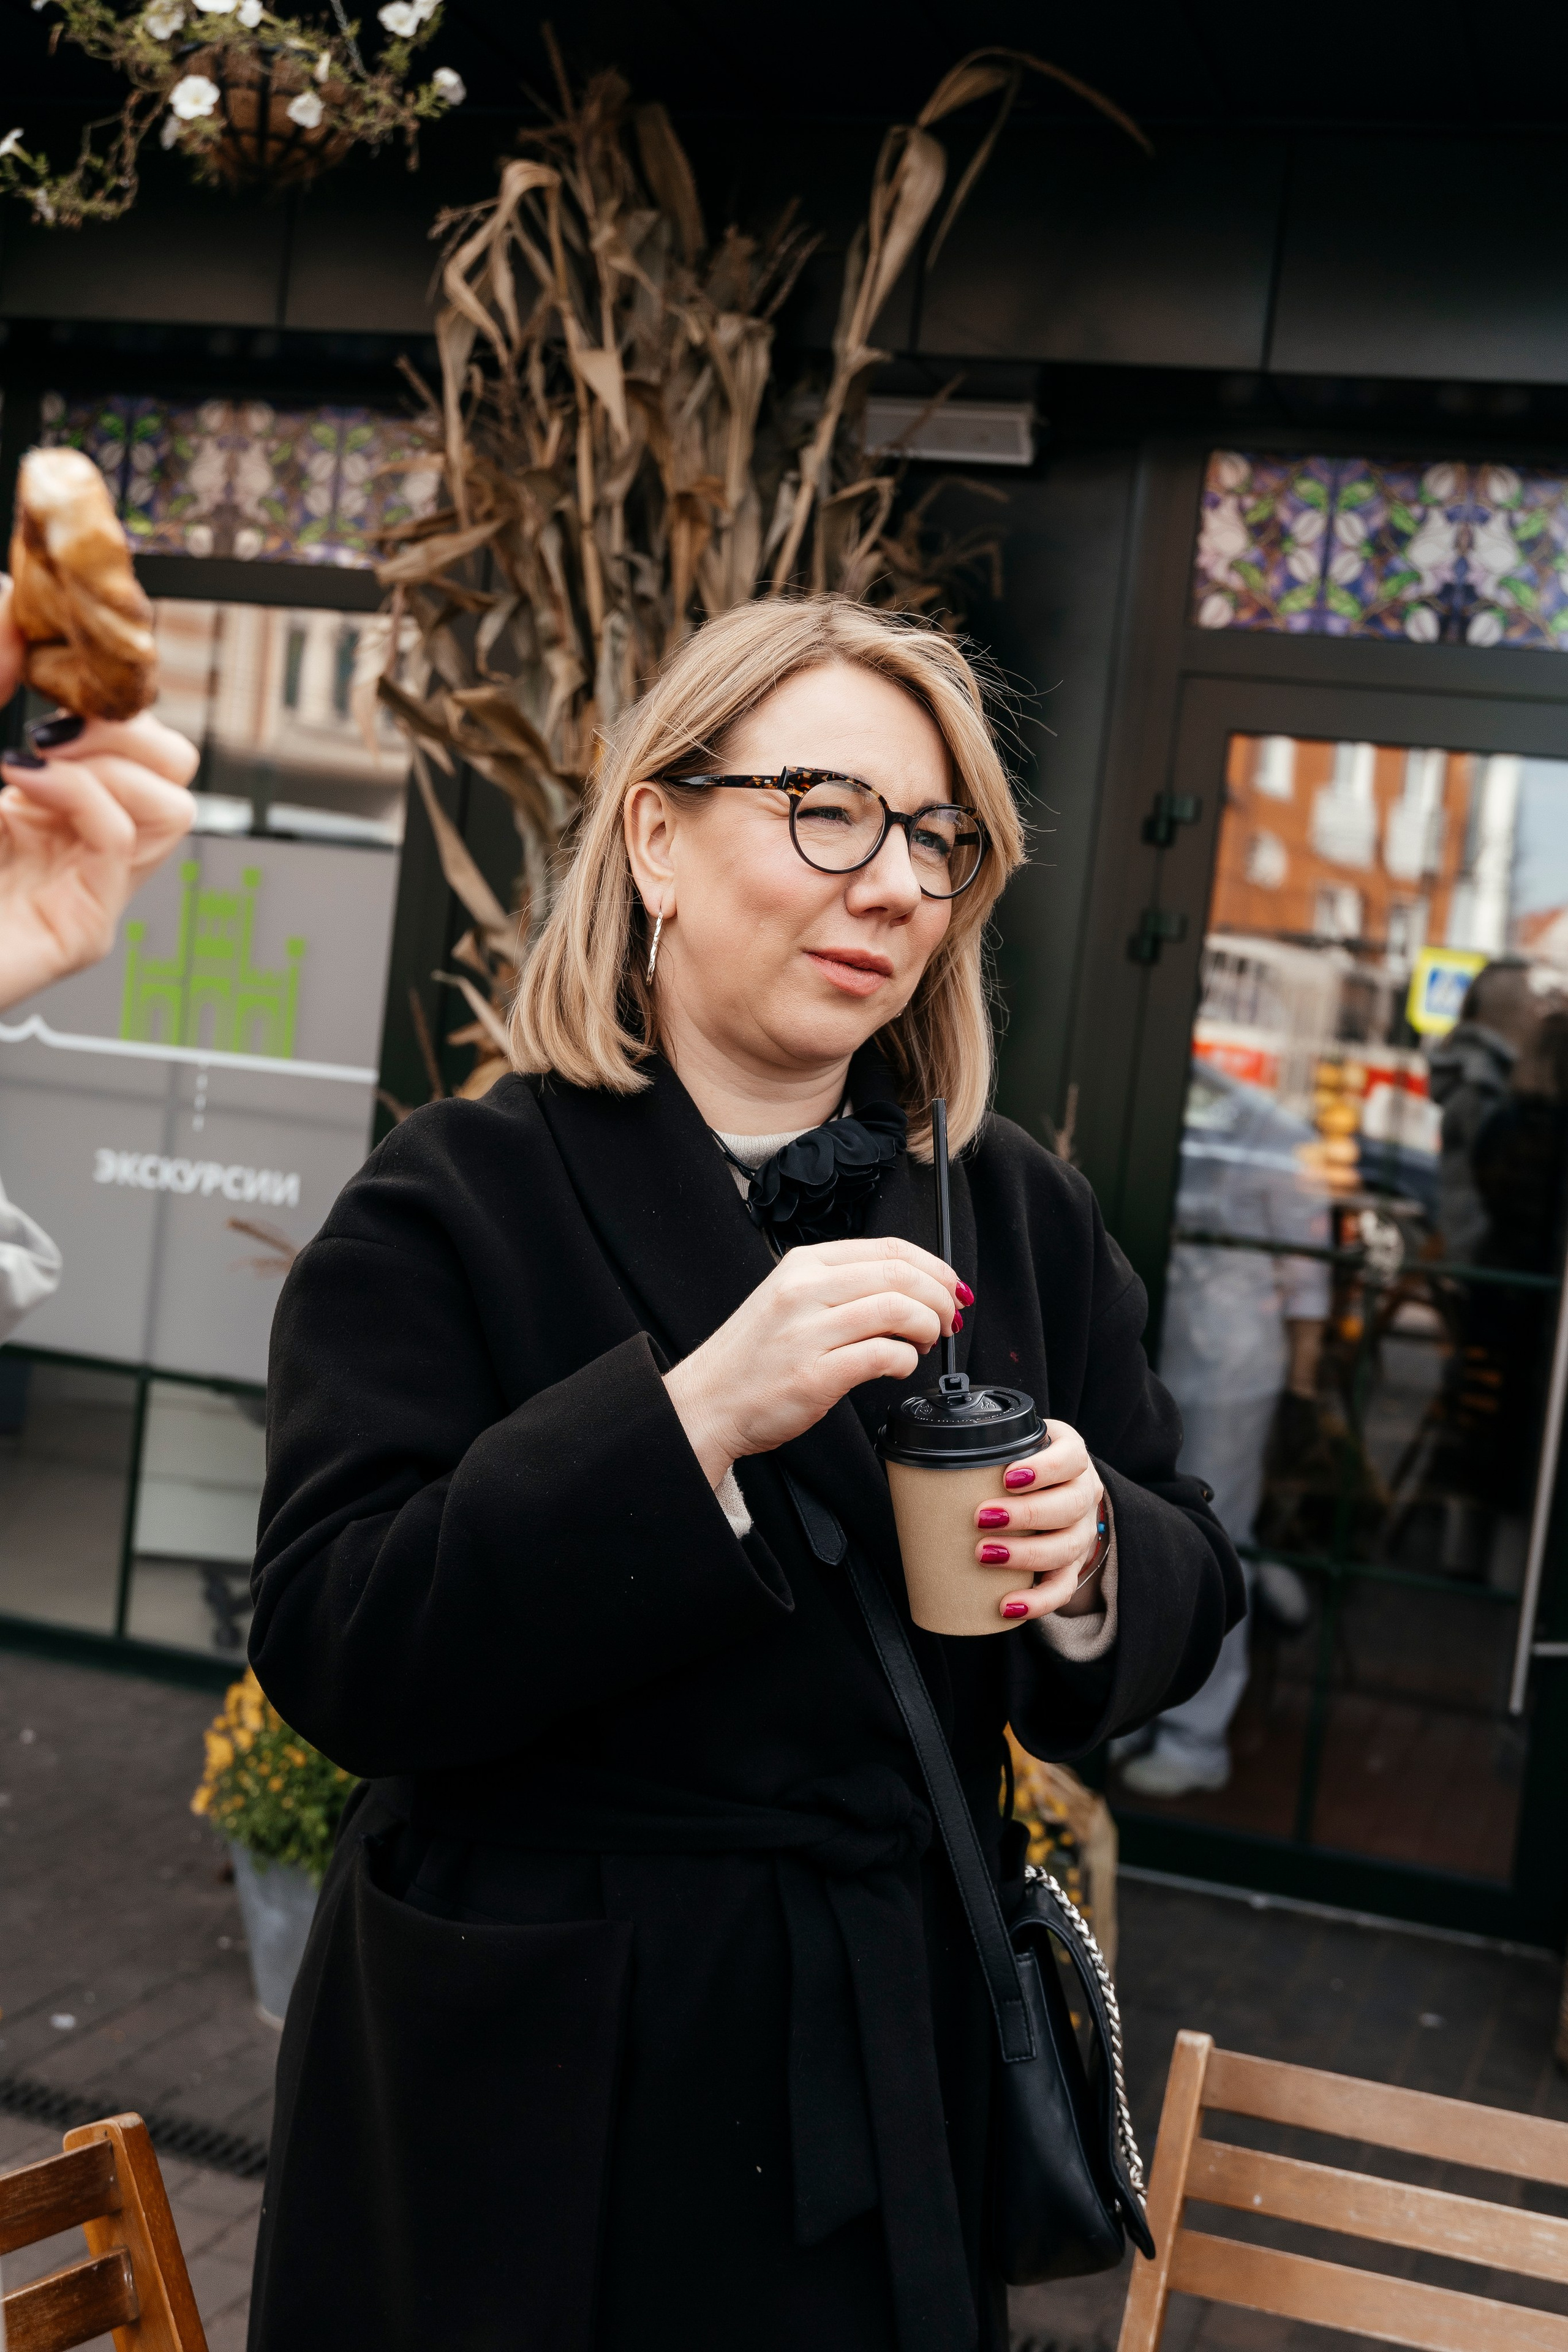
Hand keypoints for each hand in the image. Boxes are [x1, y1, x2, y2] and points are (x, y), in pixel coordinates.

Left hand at [0, 575, 196, 1012]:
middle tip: (57, 720)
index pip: (126, 735)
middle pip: (173, 765)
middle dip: (129, 722)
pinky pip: (125, 836)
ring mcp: (78, 886)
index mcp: (34, 797)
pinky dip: (80, 794)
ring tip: (34, 762)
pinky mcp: (80, 927)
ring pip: (174, 800)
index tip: (64, 660)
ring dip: (112, 760)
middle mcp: (65, 841)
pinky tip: (17, 787)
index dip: (111, 690)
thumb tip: (16, 594)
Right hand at [666, 1235, 963, 1485]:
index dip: (934, 1267)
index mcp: (803, 1265)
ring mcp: (807, 1332)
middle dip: (939, 1297)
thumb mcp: (792, 1300)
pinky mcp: (814, 1375)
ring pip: (898, 1310)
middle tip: (948, 1319)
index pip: (888, 1248)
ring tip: (926, 1343)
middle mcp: (804, 1290)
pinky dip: (906, 1361)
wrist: (707, 1401)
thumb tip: (912, 1289)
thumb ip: (843, 1288)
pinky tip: (900, 1367)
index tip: (951, 1287)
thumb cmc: (754, 1358)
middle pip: (900, 1275)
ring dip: (928, 1327)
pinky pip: (883, 1356)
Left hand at [971, 1420, 1105, 1623]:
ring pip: (1067, 1547)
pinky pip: (1063, 1588)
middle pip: (1069, 1505)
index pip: (1071, 1458)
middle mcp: (1084, 1494)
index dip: (1044, 1468)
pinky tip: (1009, 1606)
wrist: (1054, 1494)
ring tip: (984, 1555)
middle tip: (981, 1517)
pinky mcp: (1073, 1565)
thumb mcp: (1012, 1448)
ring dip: (1026, 1555)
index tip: (1007, 1477)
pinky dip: (1037, 1601)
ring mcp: (1081, 1532)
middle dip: (1026, 1513)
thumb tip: (917, 1462)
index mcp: (1072, 1458)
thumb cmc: (1021, 1468)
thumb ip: (982, 1449)